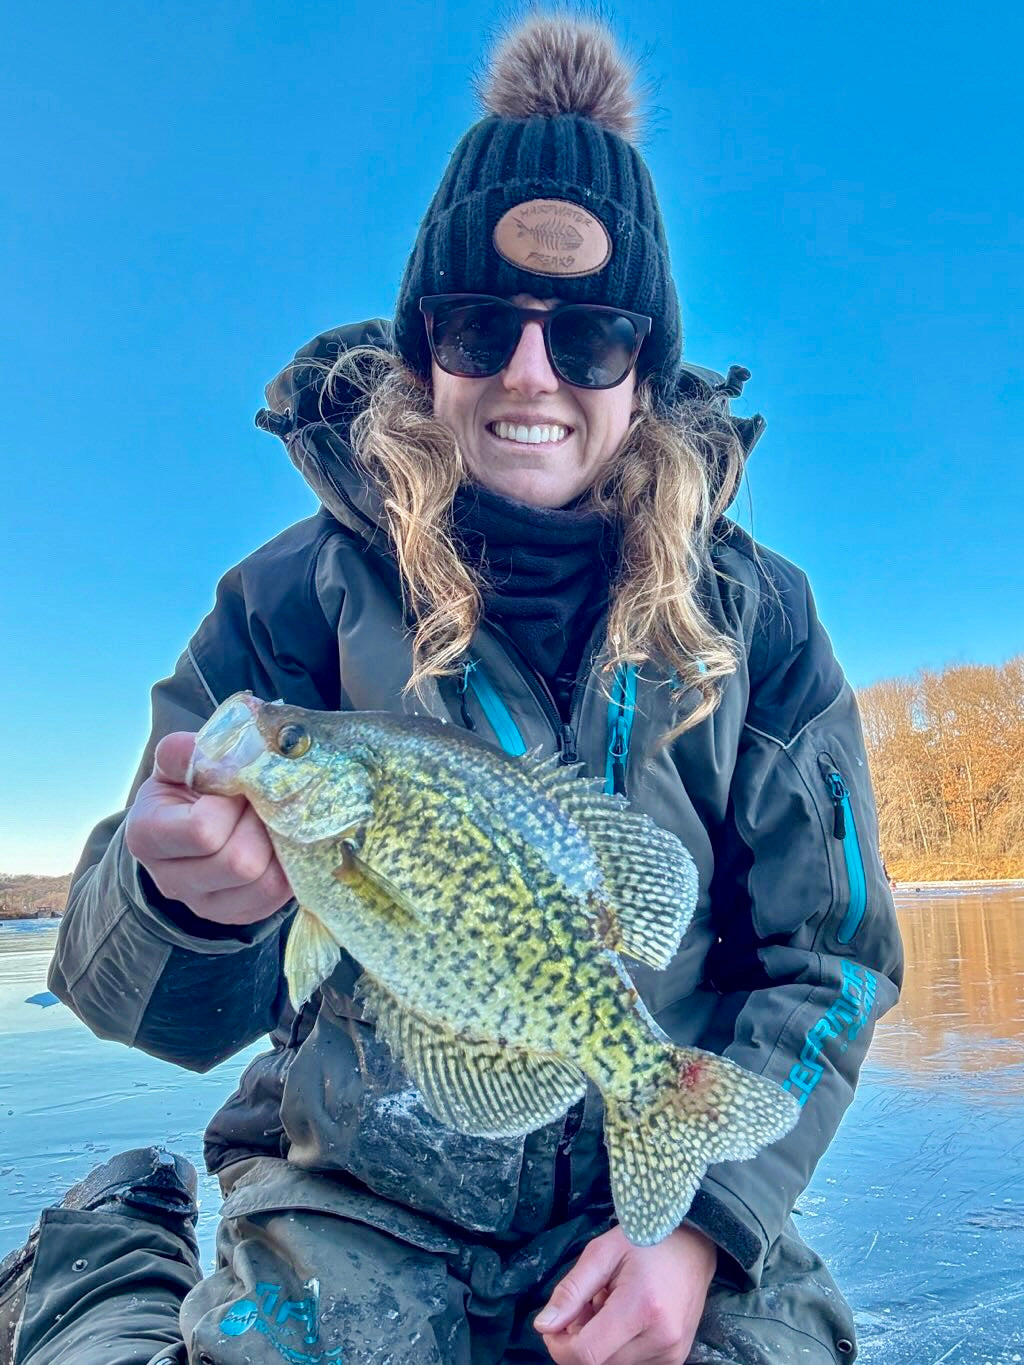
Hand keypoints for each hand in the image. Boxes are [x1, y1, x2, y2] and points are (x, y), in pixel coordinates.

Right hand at [124, 731, 292, 924]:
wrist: (190, 825)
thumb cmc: (186, 790)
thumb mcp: (178, 765)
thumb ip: (190, 751)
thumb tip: (223, 737)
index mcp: (148, 836)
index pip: (203, 830)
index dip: (232, 804)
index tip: (237, 785)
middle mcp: (171, 880)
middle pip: (239, 861)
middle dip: (261, 824)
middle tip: (263, 800)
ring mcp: (205, 905)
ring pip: (265, 882)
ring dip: (279, 844)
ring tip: (272, 819)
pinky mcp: (238, 914)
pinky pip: (280, 895)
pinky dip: (289, 865)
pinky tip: (279, 841)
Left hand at [535, 1224, 716, 1364]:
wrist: (695, 1245)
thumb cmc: (645, 1239)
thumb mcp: (602, 1253)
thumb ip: (571, 1291)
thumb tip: (542, 1327)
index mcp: (641, 1308)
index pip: (587, 1354)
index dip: (560, 1346)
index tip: (553, 1326)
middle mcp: (661, 1340)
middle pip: (598, 1364)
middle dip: (579, 1340)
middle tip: (587, 1304)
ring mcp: (672, 1354)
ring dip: (598, 1345)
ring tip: (608, 1306)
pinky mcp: (675, 1360)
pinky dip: (617, 1348)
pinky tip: (623, 1320)